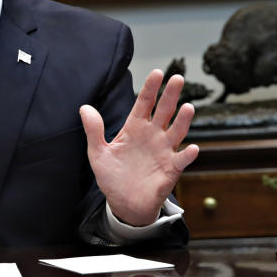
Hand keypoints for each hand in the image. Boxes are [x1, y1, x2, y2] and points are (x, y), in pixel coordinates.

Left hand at [80, 70, 198, 225]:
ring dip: (183, 120)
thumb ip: (93, 131)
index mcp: (134, 128)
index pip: (144, 103)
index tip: (157, 72)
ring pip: (176, 131)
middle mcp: (152, 136)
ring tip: (188, 107)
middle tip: (177, 78)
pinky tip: (192, 148)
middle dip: (170, 95)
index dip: (150, 88)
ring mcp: (164, 151)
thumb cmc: (112, 177)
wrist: (124, 204)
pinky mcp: (171, 170)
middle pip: (164, 111)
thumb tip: (84, 108)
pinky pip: (181, 160)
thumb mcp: (98, 153)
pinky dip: (188, 155)